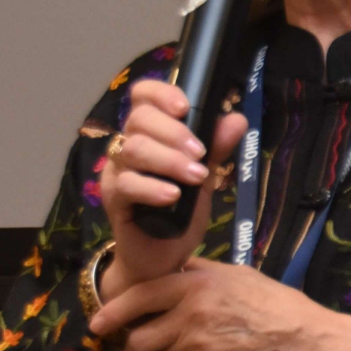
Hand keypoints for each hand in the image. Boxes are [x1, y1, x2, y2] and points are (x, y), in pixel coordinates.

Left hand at [89, 258, 350, 350]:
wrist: (301, 342)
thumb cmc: (274, 304)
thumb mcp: (235, 275)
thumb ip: (199, 273)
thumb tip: (172, 268)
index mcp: (195, 284)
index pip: (141, 294)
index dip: (113, 310)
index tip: (97, 322)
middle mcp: (189, 314)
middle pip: (137, 335)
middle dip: (123, 349)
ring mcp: (195, 347)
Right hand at [99, 80, 247, 295]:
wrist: (162, 257)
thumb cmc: (179, 213)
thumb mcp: (204, 177)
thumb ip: (215, 148)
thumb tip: (237, 119)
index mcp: (149, 132)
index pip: (143, 96)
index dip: (161, 93)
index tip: (184, 107)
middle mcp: (127, 146)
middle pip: (139, 119)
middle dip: (174, 132)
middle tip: (201, 153)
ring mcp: (116, 171)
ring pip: (134, 150)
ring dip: (169, 160)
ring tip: (196, 176)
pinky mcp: (112, 199)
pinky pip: (127, 184)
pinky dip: (152, 188)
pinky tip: (173, 196)